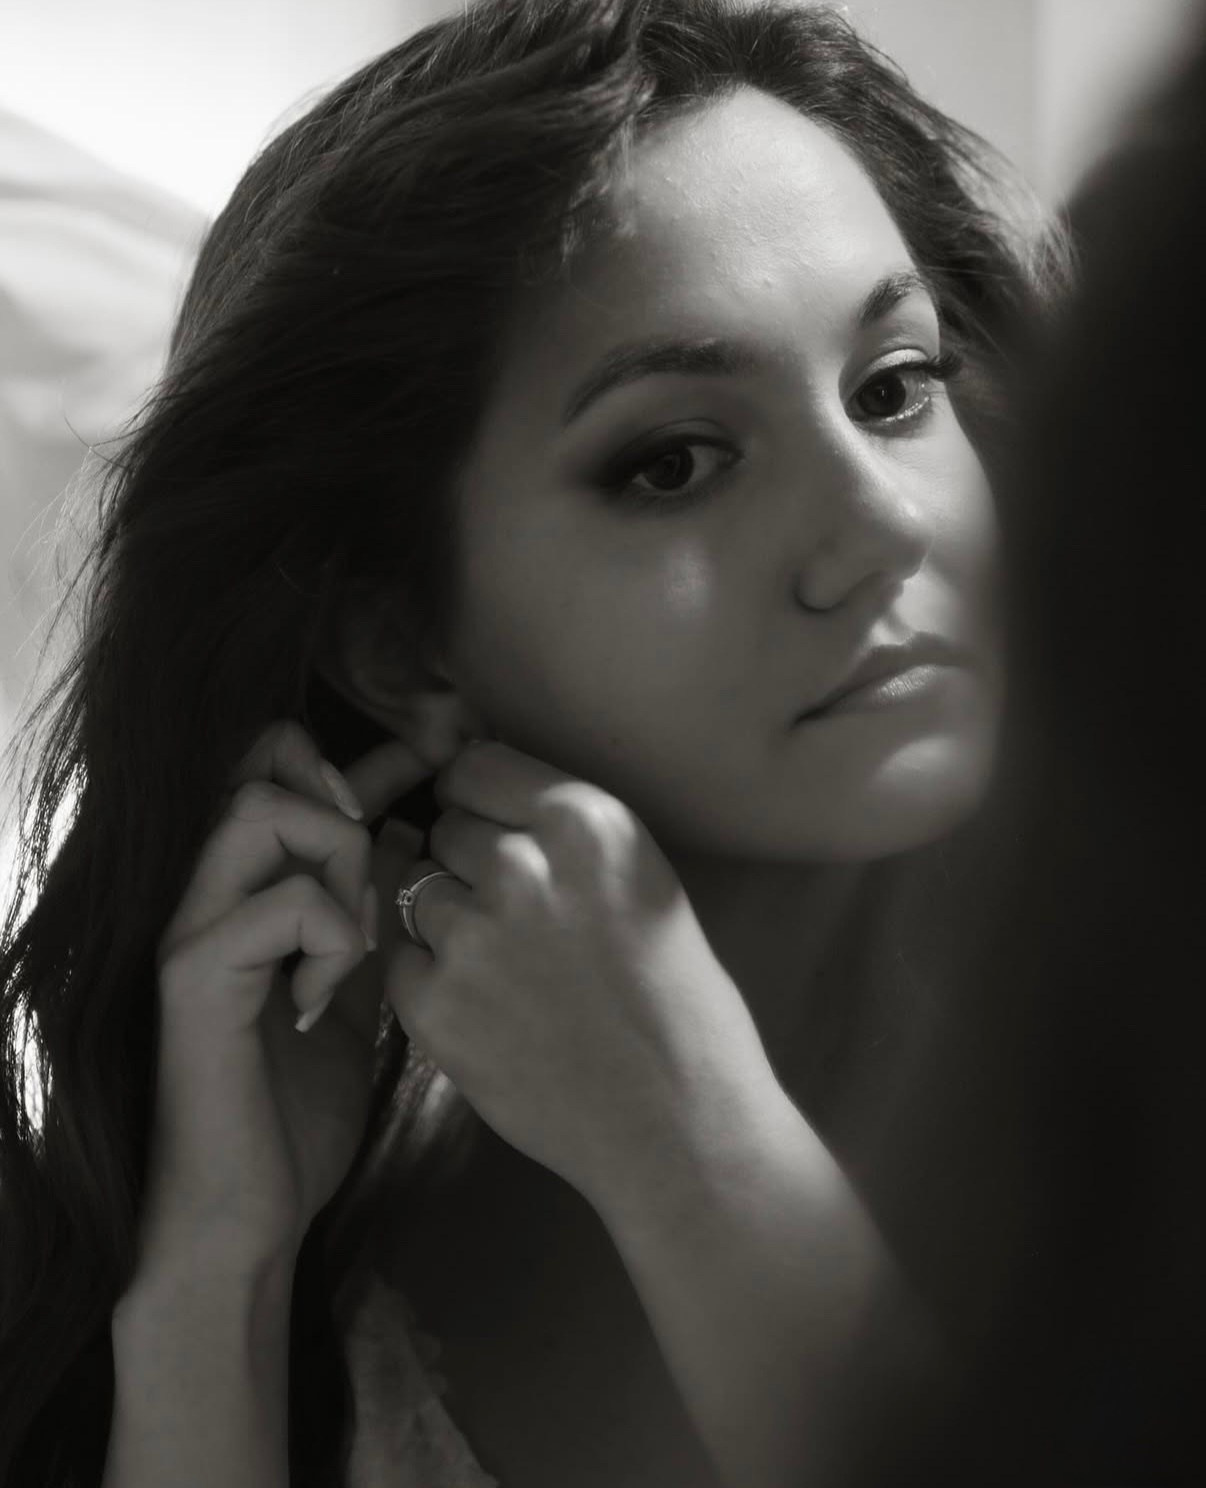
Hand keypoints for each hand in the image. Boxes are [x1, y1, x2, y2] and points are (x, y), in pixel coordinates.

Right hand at [141, 721, 434, 1273]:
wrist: (245, 1217)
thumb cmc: (295, 1113)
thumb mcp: (350, 992)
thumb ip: (365, 915)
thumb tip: (405, 834)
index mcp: (240, 896)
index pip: (281, 777)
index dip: (360, 758)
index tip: (433, 755)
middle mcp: (202, 897)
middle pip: (263, 770)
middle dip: (344, 796)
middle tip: (386, 861)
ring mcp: (189, 931)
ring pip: (259, 811)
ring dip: (334, 861)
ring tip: (356, 940)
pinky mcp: (193, 977)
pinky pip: (281, 903)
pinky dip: (331, 938)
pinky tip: (323, 1004)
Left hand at [383, 741, 775, 1219]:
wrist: (681, 1124)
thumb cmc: (680, 1003)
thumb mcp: (644, 880)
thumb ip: (566, 835)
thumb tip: (481, 795)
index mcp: (584, 821)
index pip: (475, 767)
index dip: (479, 803)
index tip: (493, 832)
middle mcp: (520, 864)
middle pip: (447, 830)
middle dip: (469, 865)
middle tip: (518, 921)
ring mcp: (470, 936)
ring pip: (417, 893)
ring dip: (449, 924)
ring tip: (508, 974)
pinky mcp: (434, 1006)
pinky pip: (400, 961)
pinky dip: (431, 983)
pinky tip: (488, 1013)